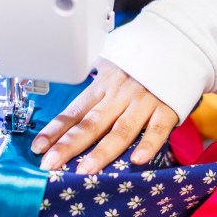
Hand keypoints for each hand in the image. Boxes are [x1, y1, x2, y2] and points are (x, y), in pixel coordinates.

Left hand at [31, 59, 177, 173]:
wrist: (177, 45)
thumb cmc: (141, 63)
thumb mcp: (111, 68)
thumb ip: (94, 91)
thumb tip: (69, 114)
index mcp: (102, 86)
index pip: (74, 111)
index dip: (55, 130)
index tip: (38, 148)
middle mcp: (119, 95)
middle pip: (91, 124)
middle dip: (68, 145)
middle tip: (50, 164)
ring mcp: (143, 103)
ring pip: (120, 130)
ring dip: (102, 152)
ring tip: (85, 170)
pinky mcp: (167, 109)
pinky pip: (158, 129)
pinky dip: (148, 145)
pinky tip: (137, 160)